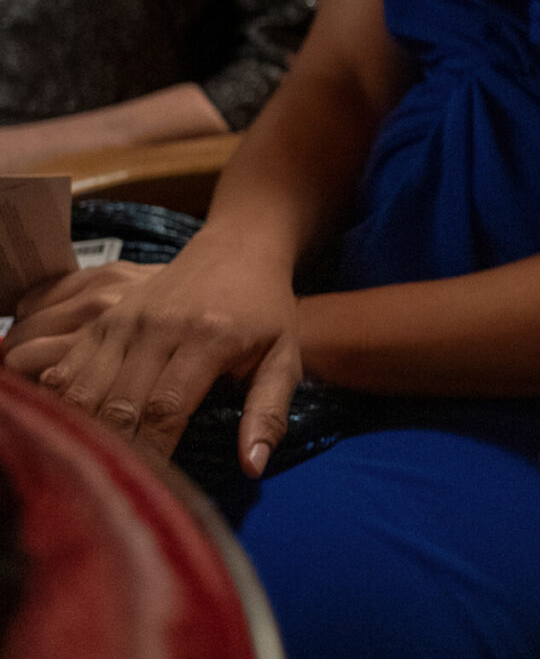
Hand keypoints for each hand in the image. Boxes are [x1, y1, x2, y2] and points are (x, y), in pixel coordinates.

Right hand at [21, 229, 300, 473]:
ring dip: (79, 430)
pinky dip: (59, 401)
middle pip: (117, 404)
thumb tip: (253, 466)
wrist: (238, 249)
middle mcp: (159, 327)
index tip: (149, 486)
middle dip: (112, 449)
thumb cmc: (265, 310)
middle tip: (113, 482)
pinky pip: (66, 366)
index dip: (151, 453)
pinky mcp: (103, 318)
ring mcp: (125, 320)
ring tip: (86, 462)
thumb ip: (268, 411)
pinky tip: (64, 428)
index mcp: (208, 338)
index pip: (165, 408)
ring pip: (83, 388)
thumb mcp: (284, 356)